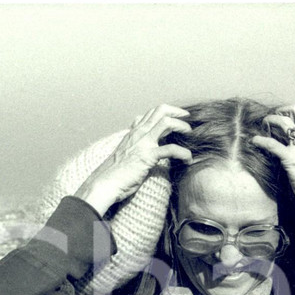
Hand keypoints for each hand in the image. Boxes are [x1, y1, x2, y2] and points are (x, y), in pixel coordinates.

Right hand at [74, 104, 192, 215]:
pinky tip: (188, 159)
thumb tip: (143, 147)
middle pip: (160, 110)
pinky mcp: (148, 156)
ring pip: (166, 123)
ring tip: (190, 134)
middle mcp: (138, 133)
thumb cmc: (114, 173)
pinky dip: (184, 153)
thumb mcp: (124, 154)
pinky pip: (171, 149)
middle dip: (178, 112)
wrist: (104, 183)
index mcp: (134, 132)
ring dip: (182, 126)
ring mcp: (143, 143)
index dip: (167, 112)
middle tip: (188, 119)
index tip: (178, 117)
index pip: (151, 113)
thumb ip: (134, 146)